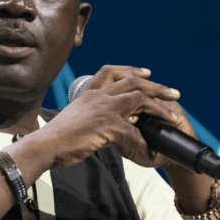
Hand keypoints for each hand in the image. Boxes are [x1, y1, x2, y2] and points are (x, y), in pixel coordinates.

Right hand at [41, 65, 191, 168]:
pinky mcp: (107, 125)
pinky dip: (143, 142)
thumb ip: (90, 115)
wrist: (46, 145)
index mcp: (89, 93)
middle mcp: (98, 96)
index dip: (131, 70)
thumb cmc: (56, 136)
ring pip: (139, 99)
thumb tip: (101, 122)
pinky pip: (133, 131)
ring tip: (173, 115)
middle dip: (156, 86)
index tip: (146, 73)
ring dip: (159, 107)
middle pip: (133, 82)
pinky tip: (149, 150)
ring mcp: (104, 109)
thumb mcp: (74, 118)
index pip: (111, 72)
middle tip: (173, 93)